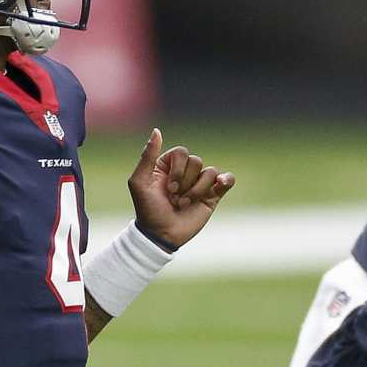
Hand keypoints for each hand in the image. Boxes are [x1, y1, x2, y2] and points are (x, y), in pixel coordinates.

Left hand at [127, 129, 234, 250]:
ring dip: (196, 190)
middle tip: (174, 199)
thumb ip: (147, 156)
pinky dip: (226, 180)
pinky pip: (227, 179)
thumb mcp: (139, 181)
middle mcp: (184, 172)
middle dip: (185, 182)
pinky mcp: (212, 196)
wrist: (161, 235)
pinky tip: (220, 185)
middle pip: (196, 161)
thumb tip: (157, 130)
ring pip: (210, 172)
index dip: (177, 170)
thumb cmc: (147, 209)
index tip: (167, 188)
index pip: (181, 152)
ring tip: (185, 204)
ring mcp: (199, 183)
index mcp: (168, 165)